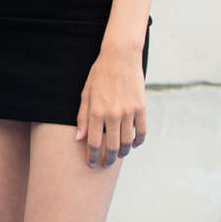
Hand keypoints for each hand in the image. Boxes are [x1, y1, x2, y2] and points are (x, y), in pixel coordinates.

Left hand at [75, 45, 145, 167]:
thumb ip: (82, 117)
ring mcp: (128, 112)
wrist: (120, 57)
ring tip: (119, 155)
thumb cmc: (99, 75)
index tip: (91, 163)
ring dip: (123, 152)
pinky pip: (142, 131)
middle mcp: (112, 114)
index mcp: (96, 111)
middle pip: (112, 147)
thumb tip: (79, 138)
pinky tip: (133, 144)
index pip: (93, 142)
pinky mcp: (141, 108)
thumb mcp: (86, 94)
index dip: (92, 156)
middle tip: (105, 164)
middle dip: (108, 159)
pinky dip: (138, 141)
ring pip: (128, 142)